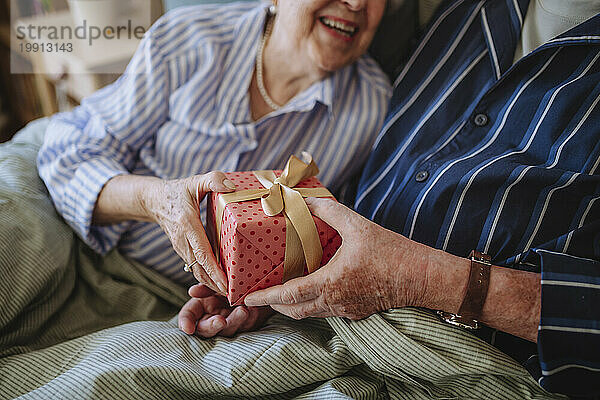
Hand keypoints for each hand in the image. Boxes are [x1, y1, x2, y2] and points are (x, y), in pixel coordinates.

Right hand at [142, 171, 235, 293]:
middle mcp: (182, 239)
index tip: (226, 283)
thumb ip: (213, 180)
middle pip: (200, 267)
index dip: (214, 269)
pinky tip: (218, 284)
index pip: (202, 251)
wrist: (153, 200)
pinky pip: (194, 267)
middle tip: (233, 295)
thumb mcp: (195, 181)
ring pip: (196, 270)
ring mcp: (180, 247)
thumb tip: (231, 187)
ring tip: (229, 293)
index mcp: (187, 224)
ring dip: (211, 283)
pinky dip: (206, 277)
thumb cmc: (178, 190)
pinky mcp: (182, 250)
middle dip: (215, 284)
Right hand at [178, 284, 274, 336]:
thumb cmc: (228, 282)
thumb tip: (192, 291)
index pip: (188, 317)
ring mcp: (229, 324)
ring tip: (242, 310)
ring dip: (235, 321)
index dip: (185, 323)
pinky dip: (251, 318)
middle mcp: (212, 319)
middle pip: (206, 329)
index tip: (188, 329)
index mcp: (200, 307)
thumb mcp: (215, 281)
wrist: (250, 283)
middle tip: (221, 321)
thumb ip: (204, 287)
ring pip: (228, 330)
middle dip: (213, 326)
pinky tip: (254, 310)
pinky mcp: (246, 326)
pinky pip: (248, 326)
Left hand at [244, 197, 430, 319]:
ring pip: (310, 314)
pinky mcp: (357, 311)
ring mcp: (347, 310)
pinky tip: (313, 290)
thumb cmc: (393, 253)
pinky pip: (327, 311)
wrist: (424, 277)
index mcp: (331, 284)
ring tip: (279, 294)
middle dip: (273, 306)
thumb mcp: (358, 226)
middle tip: (259, 295)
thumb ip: (329, 212)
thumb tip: (305, 200)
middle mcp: (335, 302)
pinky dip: (312, 304)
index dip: (265, 298)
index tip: (246, 297)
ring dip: (292, 307)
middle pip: (295, 311)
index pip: (288, 296)